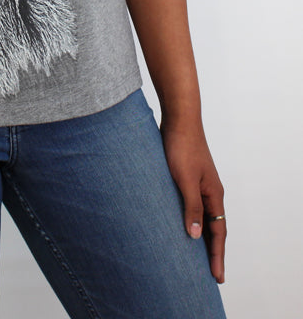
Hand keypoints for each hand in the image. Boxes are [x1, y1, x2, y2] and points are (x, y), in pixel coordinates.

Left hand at [159, 117, 226, 283]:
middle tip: (209, 274)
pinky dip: (190, 218)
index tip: (217, 277)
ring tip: (195, 256)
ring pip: (203, 216)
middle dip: (212, 251)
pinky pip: (192, 204)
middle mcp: (210, 191)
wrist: (179, 119)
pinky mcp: (187, 176)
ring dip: (201, 236)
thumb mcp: (184, 179)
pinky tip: (180, 223)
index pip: (218, 232)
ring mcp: (199, 183)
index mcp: (214, 194)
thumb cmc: (181, 146)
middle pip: (213, 227)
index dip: (217, 255)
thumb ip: (191, 206)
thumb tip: (195, 236)